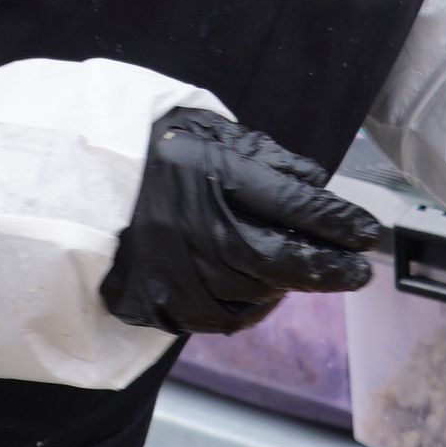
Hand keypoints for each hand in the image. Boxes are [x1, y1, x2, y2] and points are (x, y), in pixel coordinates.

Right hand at [103, 108, 383, 335]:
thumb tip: (315, 180)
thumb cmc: (147, 148)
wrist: (76, 179)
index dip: (340, 223)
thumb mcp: (206, 129)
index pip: (296, 206)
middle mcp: (199, 228)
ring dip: (287, 288)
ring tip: (305, 276)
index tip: (369, 233)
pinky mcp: (157, 300)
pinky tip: (259, 295)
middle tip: (358, 271)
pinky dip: (246, 309)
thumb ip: (262, 154)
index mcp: (213, 176)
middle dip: (329, 269)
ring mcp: (177, 270)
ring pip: (254, 294)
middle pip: (282, 260)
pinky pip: (217, 317)